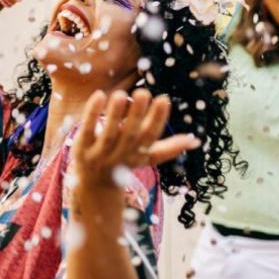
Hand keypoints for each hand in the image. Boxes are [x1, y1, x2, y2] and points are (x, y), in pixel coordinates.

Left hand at [72, 89, 196, 189]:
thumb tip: (196, 141)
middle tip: (143, 92)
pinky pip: (88, 130)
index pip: (150, 138)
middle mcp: (120, 155)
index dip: (157, 120)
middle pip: (130, 135)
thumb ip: (169, 148)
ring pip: (109, 133)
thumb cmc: (125, 163)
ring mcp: (100, 153)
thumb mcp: (147, 157)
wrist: (95, 186)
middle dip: (137, 115)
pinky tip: (100, 95)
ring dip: (115, 114)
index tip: (164, 99)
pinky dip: (93, 114)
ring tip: (121, 94)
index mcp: (138, 155)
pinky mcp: (82, 148)